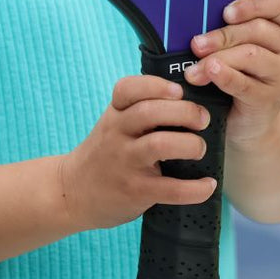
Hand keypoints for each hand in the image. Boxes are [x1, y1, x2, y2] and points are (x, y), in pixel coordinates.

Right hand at [60, 75, 215, 231]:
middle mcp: (117, 134)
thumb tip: (192, 98)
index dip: (156, 85)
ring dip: (190, 144)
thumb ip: (141, 109)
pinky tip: (208, 185)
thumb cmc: (105, 153)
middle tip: (203, 119)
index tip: (179, 90)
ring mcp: (125, 162)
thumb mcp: (114, 124)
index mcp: (115, 113)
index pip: (128, 88)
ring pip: (159, 144)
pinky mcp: (135, 191)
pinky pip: (169, 189)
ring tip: (200, 149)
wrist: (71, 193)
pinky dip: (194, 188)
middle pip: (150, 112)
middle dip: (185, 112)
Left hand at [186, 0, 279, 148]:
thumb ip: (229, 29)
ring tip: (194, 68)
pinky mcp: (270, 98)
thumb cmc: (242, 74)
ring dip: (218, 57)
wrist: (251, 120)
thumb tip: (196, 16)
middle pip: (258, 29)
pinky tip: (209, 74)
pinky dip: (224, 76)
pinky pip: (245, 83)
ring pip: (251, 55)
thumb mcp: (240, 46)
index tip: (226, 12)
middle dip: (223, 35)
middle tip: (196, 44)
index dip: (254, 3)